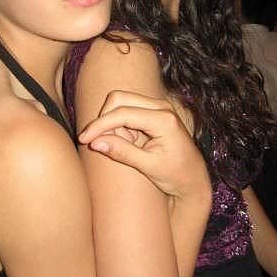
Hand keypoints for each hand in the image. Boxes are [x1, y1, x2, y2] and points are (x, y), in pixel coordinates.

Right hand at [78, 90, 210, 199]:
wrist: (193, 178)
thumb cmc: (175, 175)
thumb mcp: (148, 166)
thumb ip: (122, 152)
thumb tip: (95, 142)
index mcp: (164, 120)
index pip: (123, 113)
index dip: (99, 125)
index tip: (83, 139)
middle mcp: (162, 107)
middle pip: (119, 99)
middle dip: (105, 119)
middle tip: (105, 144)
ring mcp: (158, 106)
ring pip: (121, 101)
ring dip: (112, 121)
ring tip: (124, 145)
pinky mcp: (154, 110)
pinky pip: (127, 107)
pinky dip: (120, 122)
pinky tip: (129, 141)